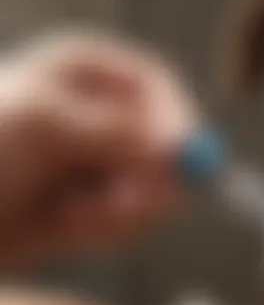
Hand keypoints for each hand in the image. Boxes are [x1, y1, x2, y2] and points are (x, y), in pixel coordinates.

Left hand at [0, 32, 195, 269]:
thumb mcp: (42, 127)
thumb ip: (114, 132)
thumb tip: (175, 146)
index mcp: (86, 74)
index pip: (155, 86)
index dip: (174, 119)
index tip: (179, 157)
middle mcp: (103, 116)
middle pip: (164, 143)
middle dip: (146, 178)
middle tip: (125, 204)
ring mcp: (103, 163)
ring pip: (153, 188)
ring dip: (118, 210)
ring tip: (67, 213)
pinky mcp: (100, 203)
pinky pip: (132, 220)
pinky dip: (104, 230)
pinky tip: (63, 224)